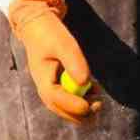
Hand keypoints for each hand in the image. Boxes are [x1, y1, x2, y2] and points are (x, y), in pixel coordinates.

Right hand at [7, 0, 101, 125]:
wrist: (40, 26)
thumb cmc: (51, 33)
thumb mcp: (63, 43)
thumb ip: (74, 61)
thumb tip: (85, 82)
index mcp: (42, 78)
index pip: (54, 98)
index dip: (71, 105)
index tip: (88, 107)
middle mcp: (45, 87)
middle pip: (61, 109)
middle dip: (80, 112)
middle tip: (99, 104)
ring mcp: (52, 87)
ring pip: (68, 107)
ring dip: (85, 104)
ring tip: (97, 93)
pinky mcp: (60, 85)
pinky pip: (72, 98)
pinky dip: (84, 96)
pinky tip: (93, 88)